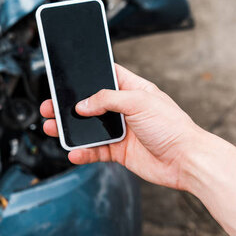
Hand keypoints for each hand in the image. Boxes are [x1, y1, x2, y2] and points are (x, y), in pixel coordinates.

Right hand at [40, 64, 205, 189]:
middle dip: (69, 106)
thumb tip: (83, 105)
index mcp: (133, 90)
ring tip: (51, 128)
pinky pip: (96, 151)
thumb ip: (107, 100)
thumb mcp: (139, 102)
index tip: (67, 76)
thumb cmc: (172, 126)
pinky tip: (73, 152)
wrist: (185, 160)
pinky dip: (83, 152)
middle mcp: (125, 110)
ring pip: (89, 129)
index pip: (106, 76)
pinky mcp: (120, 152)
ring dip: (70, 130)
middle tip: (50, 106)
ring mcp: (122, 131)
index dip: (88, 75)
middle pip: (90, 104)